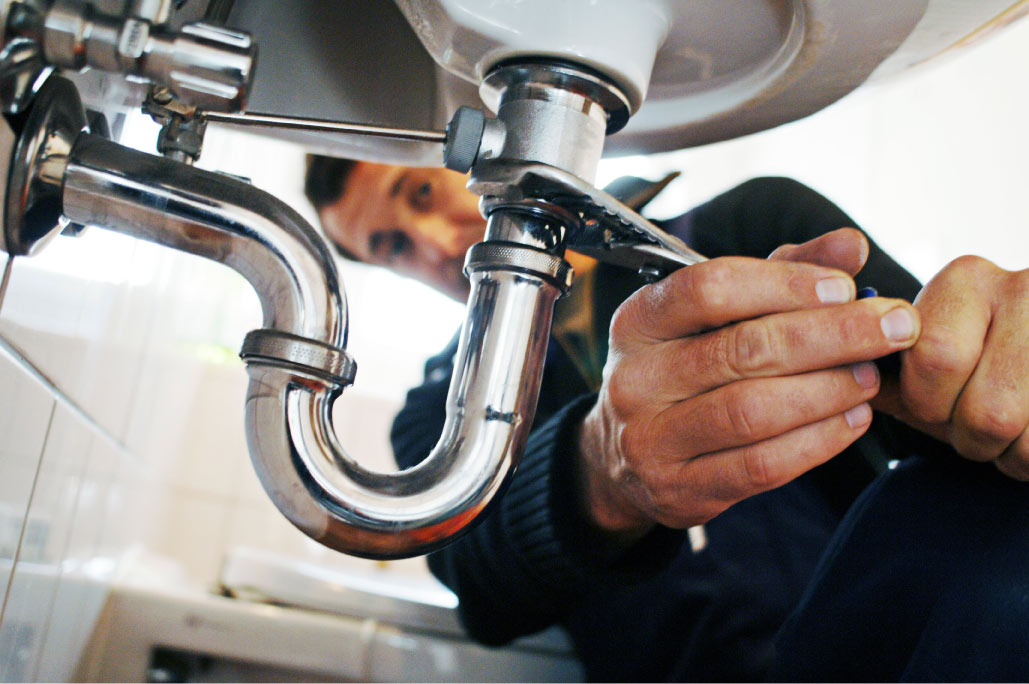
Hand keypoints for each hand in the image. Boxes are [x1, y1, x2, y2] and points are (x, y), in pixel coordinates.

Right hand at [577, 230, 920, 538]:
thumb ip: (780, 274)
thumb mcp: (713, 316)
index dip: (784, 284)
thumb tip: (850, 244)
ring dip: (828, 390)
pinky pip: (760, 466)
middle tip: (892, 328)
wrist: (622, 458)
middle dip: (831, 335)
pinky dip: (817, 442)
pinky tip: (852, 420)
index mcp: (640, 321)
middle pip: (742, 350)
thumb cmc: (683, 369)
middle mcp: (635, 379)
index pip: (709, 288)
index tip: (846, 286)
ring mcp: (651, 440)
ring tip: (872, 376)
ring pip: (753, 411)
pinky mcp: (678, 490)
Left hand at [872, 256, 1028, 478]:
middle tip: (976, 427)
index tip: (936, 402)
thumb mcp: (932, 360)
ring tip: (1011, 431)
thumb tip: (844, 377)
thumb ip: (885, 371)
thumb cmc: (980, 370)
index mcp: (966, 280)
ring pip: (1023, 431)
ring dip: (1010, 454)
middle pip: (986, 409)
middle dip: (970, 437)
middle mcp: (1025, 289)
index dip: (928, 402)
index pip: (933, 358)